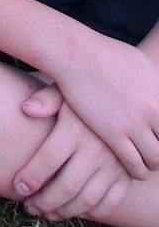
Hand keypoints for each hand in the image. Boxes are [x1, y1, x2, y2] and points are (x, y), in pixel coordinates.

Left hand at [12, 86, 134, 220]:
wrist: (122, 104)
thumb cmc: (84, 98)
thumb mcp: (66, 91)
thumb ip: (46, 99)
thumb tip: (26, 109)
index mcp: (76, 129)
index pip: (48, 160)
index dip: (30, 177)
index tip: (18, 188)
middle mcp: (97, 149)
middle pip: (67, 186)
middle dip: (44, 202)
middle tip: (30, 207)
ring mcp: (115, 166)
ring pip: (87, 199)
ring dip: (64, 212)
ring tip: (46, 212)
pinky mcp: (127, 176)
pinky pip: (109, 203)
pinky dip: (91, 213)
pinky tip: (74, 211)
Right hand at [47, 29, 158, 179]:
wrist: (76, 54)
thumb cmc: (104, 54)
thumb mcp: (141, 63)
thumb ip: (156, 84)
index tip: (157, 137)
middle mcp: (153, 109)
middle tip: (154, 152)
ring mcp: (134, 122)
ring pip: (156, 159)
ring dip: (152, 164)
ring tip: (144, 163)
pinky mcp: (113, 133)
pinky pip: (135, 163)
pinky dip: (137, 171)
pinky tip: (132, 170)